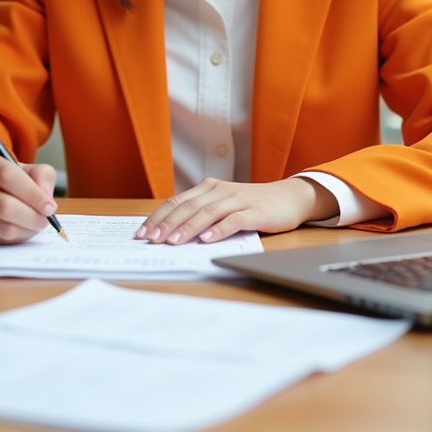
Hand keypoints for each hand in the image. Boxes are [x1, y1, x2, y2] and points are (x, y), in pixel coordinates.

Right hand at [0, 149, 57, 244]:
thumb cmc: (2, 178)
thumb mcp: (24, 167)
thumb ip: (42, 175)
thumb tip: (46, 199)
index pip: (7, 175)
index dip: (32, 193)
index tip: (50, 207)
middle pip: (3, 205)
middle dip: (32, 216)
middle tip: (46, 220)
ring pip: (1, 227)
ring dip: (26, 230)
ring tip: (36, 224)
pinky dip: (15, 238)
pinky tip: (20, 229)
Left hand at [134, 176, 339, 244]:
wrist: (290, 197)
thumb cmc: (253, 205)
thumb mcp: (224, 205)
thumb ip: (202, 214)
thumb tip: (171, 234)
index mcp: (208, 188)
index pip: (176, 202)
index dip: (157, 217)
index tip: (141, 234)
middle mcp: (220, 190)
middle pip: (187, 207)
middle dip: (166, 225)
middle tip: (151, 240)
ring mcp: (238, 199)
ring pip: (207, 212)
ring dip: (188, 228)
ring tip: (173, 243)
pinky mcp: (255, 211)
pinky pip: (233, 220)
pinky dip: (218, 230)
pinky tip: (206, 240)